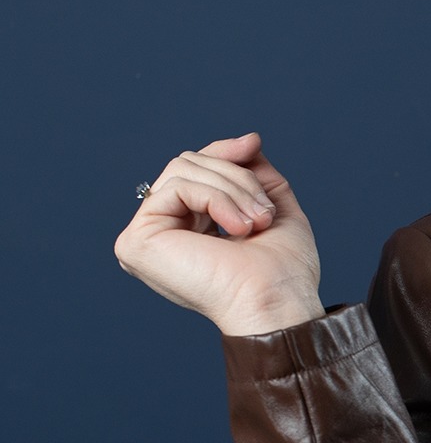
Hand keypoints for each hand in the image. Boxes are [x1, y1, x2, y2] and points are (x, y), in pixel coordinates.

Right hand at [114, 131, 325, 335]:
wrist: (279, 303)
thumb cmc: (282, 271)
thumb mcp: (271, 205)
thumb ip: (252, 171)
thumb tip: (246, 139)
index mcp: (185, 230)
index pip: (193, 170)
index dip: (222, 153)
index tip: (252, 145)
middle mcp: (160, 234)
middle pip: (187, 164)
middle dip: (236, 177)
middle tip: (264, 213)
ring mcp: (144, 238)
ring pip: (182, 169)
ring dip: (232, 189)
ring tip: (255, 223)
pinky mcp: (136, 242)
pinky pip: (176, 187)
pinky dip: (216, 199)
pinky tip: (238, 228)